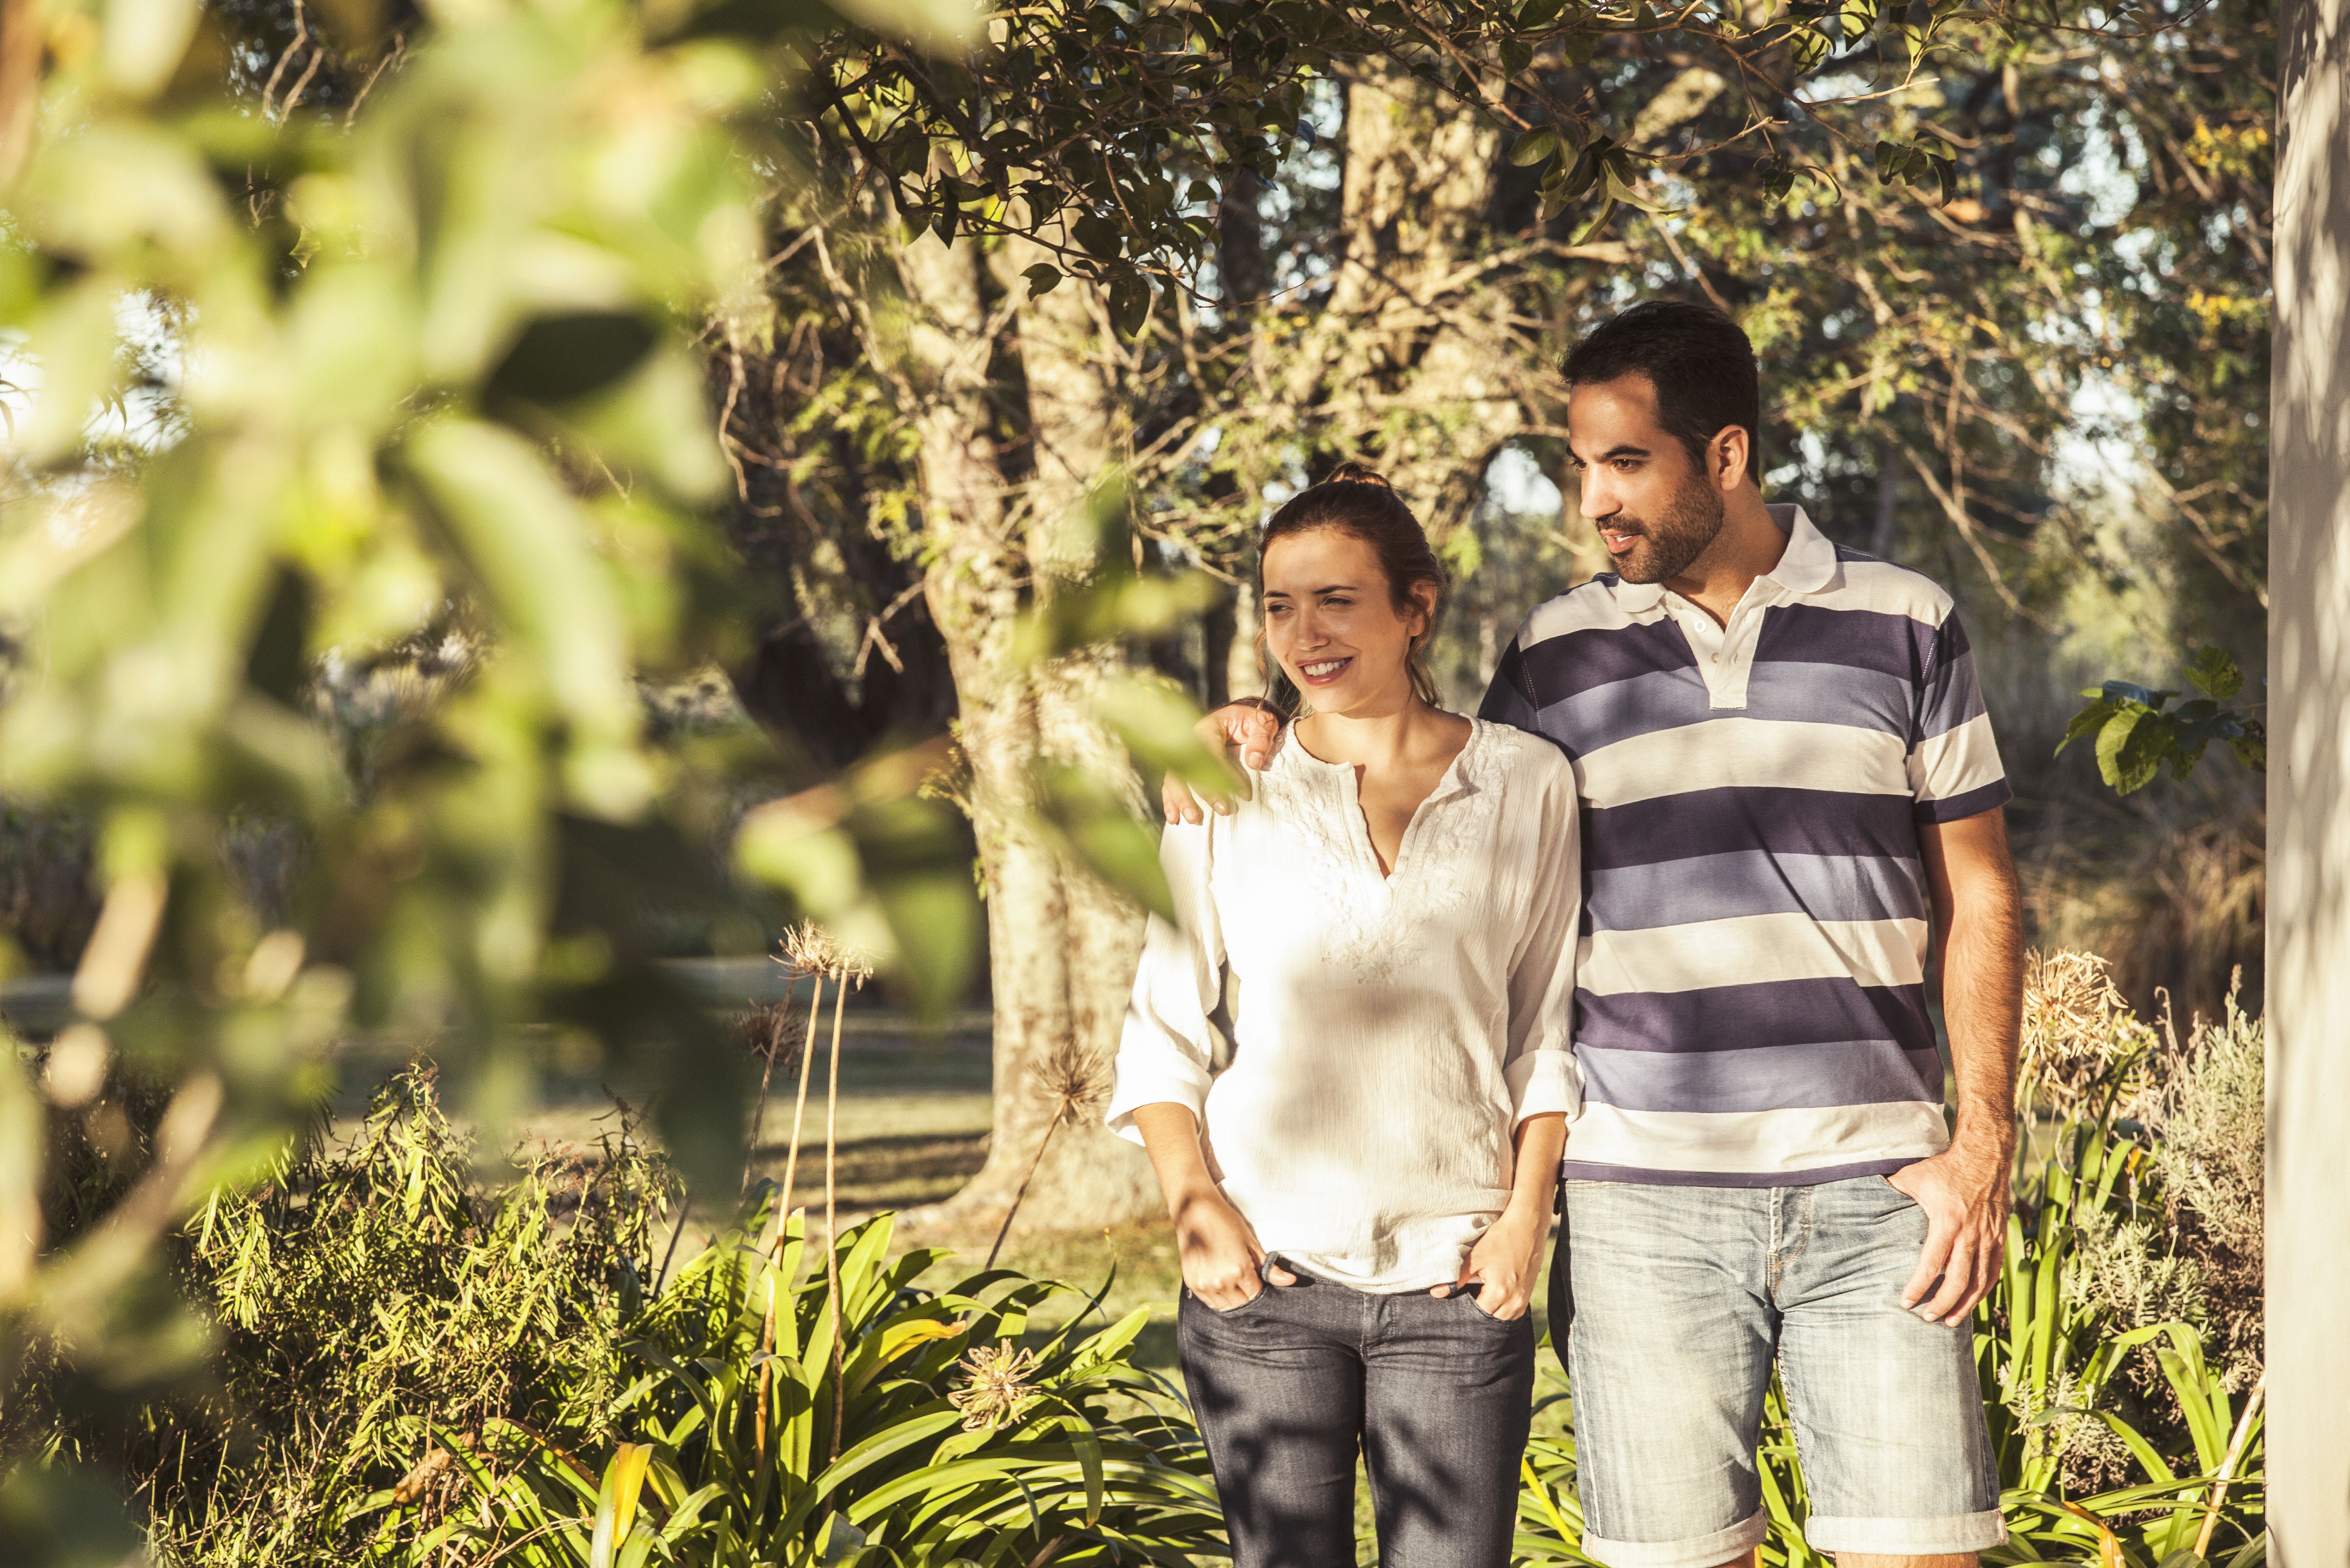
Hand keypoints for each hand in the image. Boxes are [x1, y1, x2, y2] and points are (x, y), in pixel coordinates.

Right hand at [1161, 702, 1285, 824]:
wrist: (1238, 717)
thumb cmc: (1248, 720)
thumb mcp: (1260, 723)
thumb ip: (1260, 740)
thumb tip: (1254, 762)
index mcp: (1207, 728)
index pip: (1213, 754)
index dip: (1227, 775)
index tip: (1244, 794)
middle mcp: (1189, 740)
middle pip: (1189, 768)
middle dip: (1205, 792)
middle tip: (1223, 810)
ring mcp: (1182, 753)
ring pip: (1175, 778)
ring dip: (1182, 801)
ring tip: (1194, 819)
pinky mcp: (1182, 765)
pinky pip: (1171, 784)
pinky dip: (1171, 802)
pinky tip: (1175, 819)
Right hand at [1171, 1186, 1293, 1309]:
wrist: (1196, 1210)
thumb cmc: (1227, 1222)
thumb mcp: (1251, 1242)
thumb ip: (1269, 1268)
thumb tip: (1291, 1281)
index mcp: (1239, 1270)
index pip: (1256, 1295)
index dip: (1260, 1290)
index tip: (1259, 1282)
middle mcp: (1221, 1282)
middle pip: (1242, 1304)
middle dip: (1248, 1297)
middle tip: (1248, 1283)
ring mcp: (1204, 1284)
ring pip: (1225, 1307)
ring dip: (1233, 1300)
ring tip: (1235, 1284)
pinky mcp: (1192, 1284)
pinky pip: (1210, 1302)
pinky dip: (1218, 1298)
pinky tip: (1222, 1285)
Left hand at [1445, 1205, 1547, 1320]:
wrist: (1527, 1226)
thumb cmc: (1501, 1239)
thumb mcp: (1475, 1257)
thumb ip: (1456, 1279)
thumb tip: (1436, 1293)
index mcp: (1500, 1293)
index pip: (1478, 1315)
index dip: (1465, 1312)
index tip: (1456, 1305)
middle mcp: (1515, 1301)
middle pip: (1491, 1320)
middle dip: (1478, 1315)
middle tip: (1465, 1303)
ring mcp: (1524, 1299)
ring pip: (1503, 1319)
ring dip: (1491, 1313)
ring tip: (1479, 1300)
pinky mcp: (1528, 1295)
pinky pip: (1513, 1312)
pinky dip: (1502, 1309)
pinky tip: (1493, 1298)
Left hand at [1888, 1142, 2011, 1324]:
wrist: (1985, 1156)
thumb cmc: (1943, 1167)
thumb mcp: (1912, 1176)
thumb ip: (1890, 1191)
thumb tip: (1863, 1197)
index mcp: (1947, 1222)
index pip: (1931, 1263)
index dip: (1919, 1286)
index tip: (1906, 1303)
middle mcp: (1970, 1234)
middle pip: (1958, 1280)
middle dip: (1943, 1303)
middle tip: (1928, 1318)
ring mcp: (1988, 1237)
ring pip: (1980, 1280)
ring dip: (1966, 1304)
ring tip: (1951, 1321)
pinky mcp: (2000, 1236)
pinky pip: (1994, 1269)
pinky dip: (1984, 1289)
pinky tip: (1973, 1301)